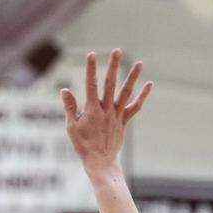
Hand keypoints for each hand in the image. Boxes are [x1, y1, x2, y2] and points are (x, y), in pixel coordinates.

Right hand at [60, 50, 151, 175]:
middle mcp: (106, 110)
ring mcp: (117, 115)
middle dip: (113, 66)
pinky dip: (142, 96)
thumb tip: (64, 90)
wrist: (100, 162)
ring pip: (126, 93)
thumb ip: (70, 107)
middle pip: (110, 84)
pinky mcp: (123, 121)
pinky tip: (148, 85)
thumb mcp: (71, 127)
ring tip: (140, 63)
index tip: (92, 54)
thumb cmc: (83, 145)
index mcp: (92, 110)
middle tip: (117, 51)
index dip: (91, 68)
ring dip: (133, 77)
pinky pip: (135, 107)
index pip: (90, 84)